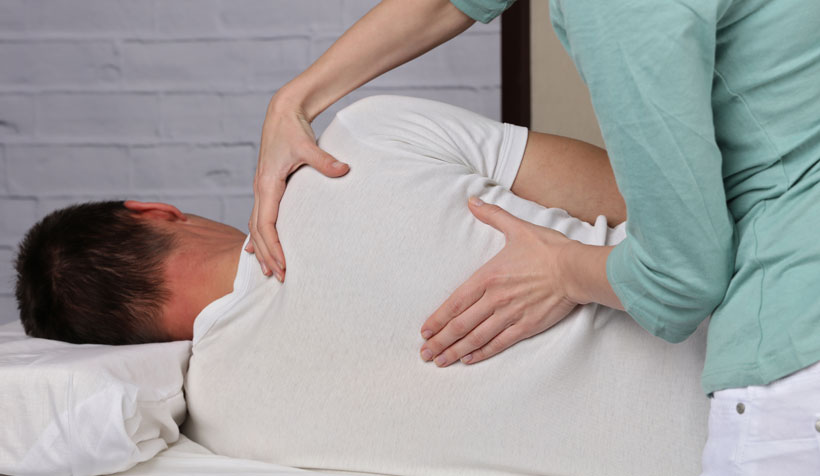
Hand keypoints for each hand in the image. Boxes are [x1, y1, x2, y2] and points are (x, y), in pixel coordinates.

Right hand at [247, 96, 349, 280]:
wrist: (282, 112)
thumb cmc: (293, 128)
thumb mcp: (308, 144)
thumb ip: (325, 160)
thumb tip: (344, 170)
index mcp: (267, 183)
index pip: (265, 223)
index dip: (273, 246)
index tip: (283, 264)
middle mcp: (260, 188)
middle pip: (258, 231)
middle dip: (267, 255)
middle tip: (279, 278)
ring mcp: (262, 188)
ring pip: (255, 226)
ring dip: (262, 249)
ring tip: (268, 271)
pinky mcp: (267, 186)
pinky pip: (259, 217)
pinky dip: (258, 235)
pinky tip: (256, 250)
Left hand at [419, 196, 579, 366]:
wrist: (575, 269)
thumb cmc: (547, 248)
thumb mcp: (517, 228)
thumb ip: (492, 216)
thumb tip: (473, 201)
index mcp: (487, 277)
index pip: (455, 303)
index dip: (437, 319)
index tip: (425, 331)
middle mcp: (494, 299)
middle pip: (460, 325)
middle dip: (440, 342)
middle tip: (425, 354)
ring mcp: (509, 315)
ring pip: (476, 337)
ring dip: (456, 351)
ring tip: (441, 361)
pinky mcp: (526, 326)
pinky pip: (498, 343)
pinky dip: (482, 353)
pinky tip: (469, 359)